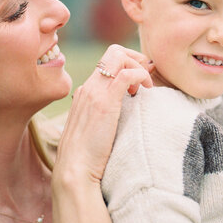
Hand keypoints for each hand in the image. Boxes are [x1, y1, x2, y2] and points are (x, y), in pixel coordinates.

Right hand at [53, 44, 152, 184]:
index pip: (107, 62)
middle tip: (147, 77)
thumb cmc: (87, 156)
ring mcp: (95, 92)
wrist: (75, 170)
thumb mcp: (93, 128)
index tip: (140, 80)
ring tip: (146, 87)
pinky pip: (126, 74)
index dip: (128, 64)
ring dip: (138, 66)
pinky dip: (140, 76)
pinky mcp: (105, 102)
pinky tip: (145, 91)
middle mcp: (89, 87)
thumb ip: (103, 114)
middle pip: (113, 52)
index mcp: (85, 91)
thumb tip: (121, 113)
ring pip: (118, 56)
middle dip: (136, 58)